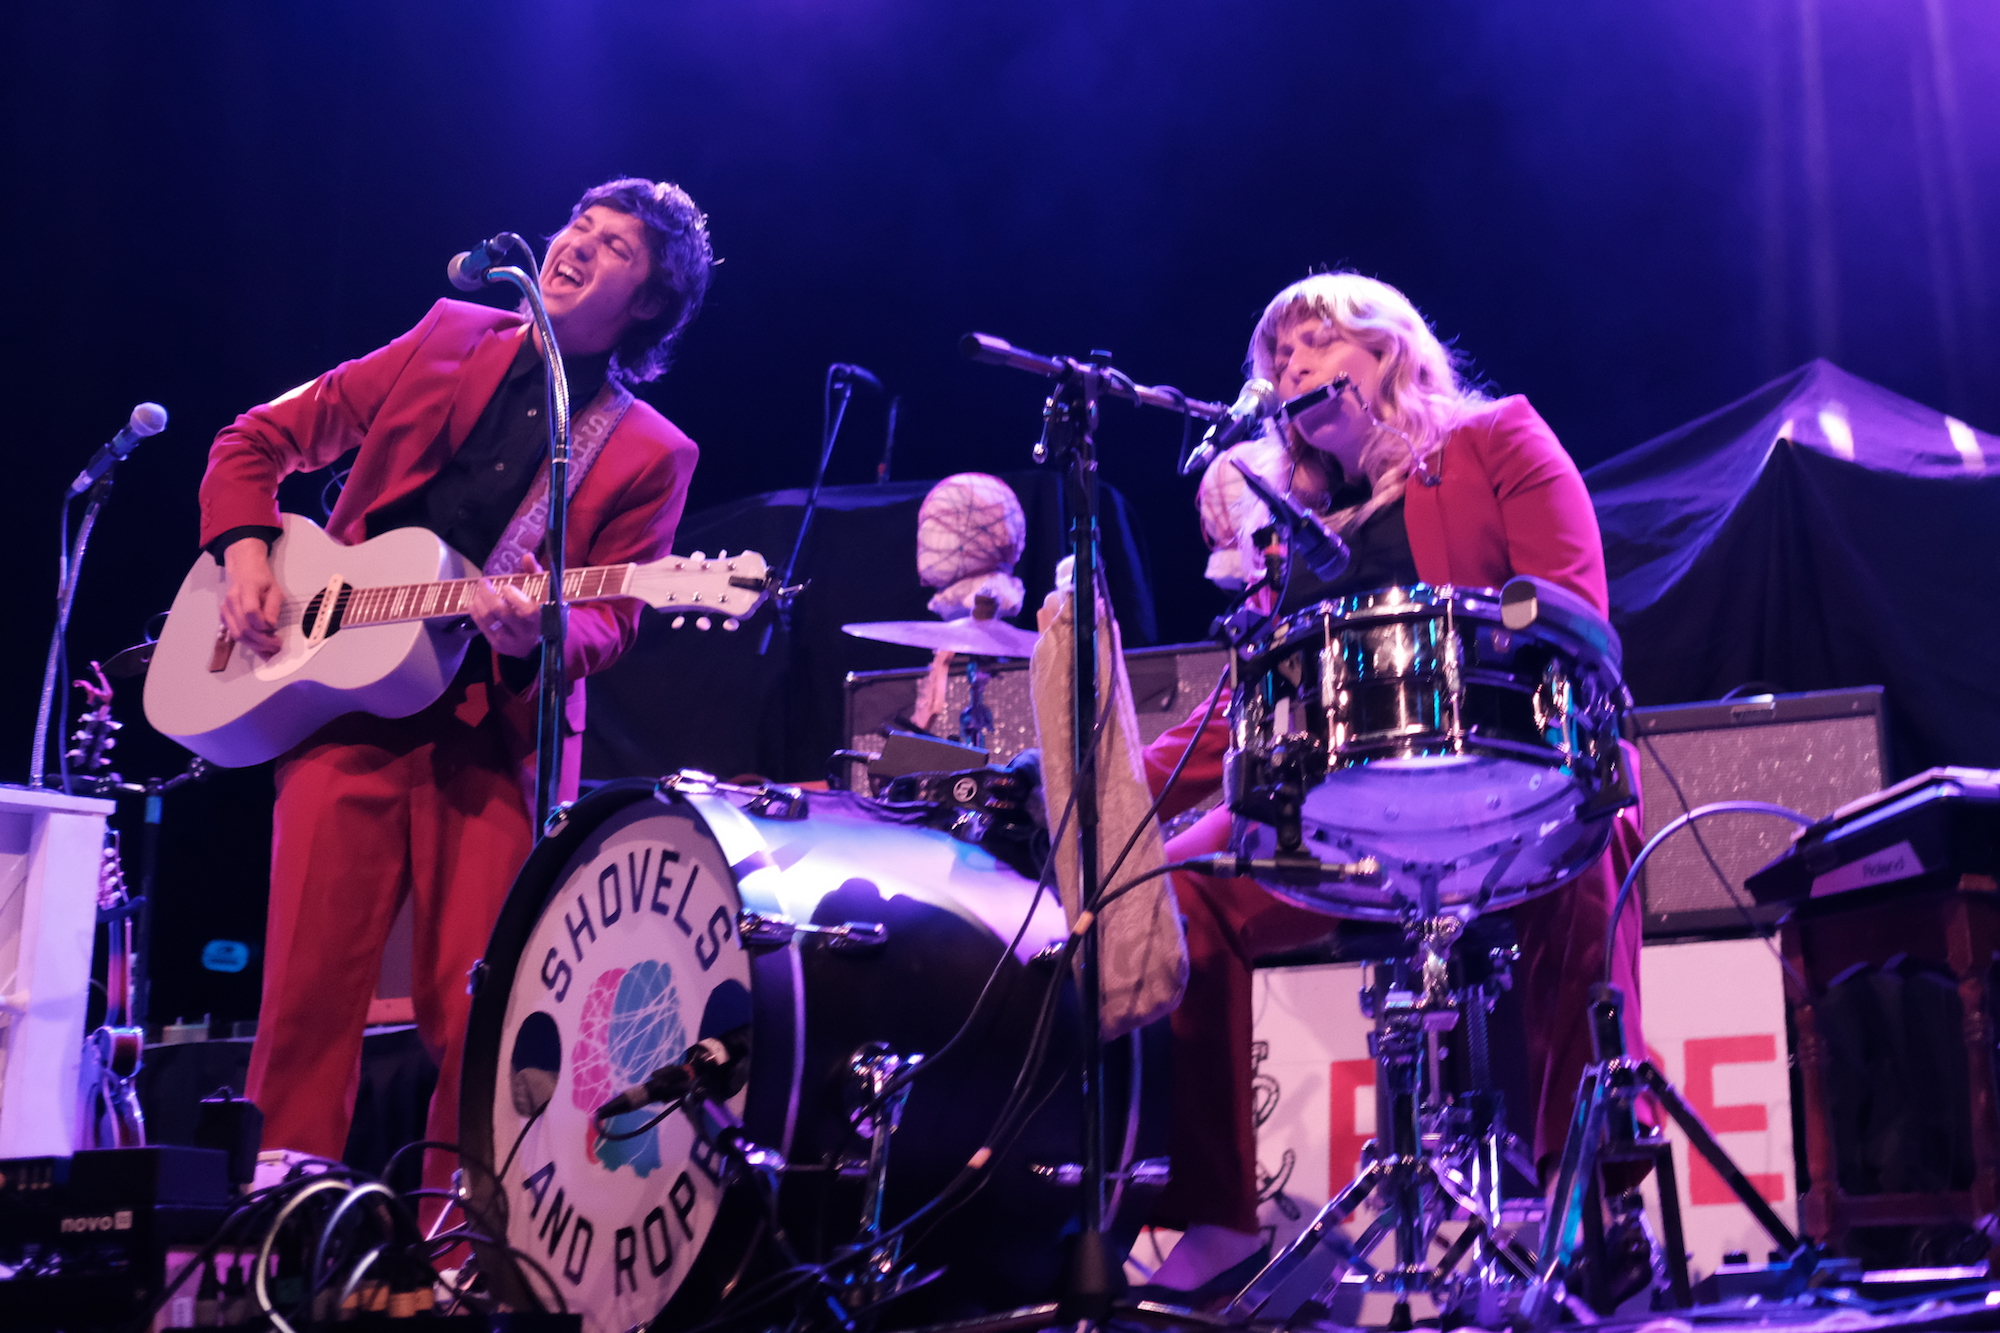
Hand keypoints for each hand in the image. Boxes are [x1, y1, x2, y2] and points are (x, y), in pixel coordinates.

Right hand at [220, 538, 284, 656]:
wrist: (243, 570)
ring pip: (237, 634)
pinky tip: (260, 648)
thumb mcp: (275, 590)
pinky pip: (234, 634)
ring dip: (254, 646)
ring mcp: (225, 609)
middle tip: (276, 647)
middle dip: (261, 642)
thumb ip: (273, 607)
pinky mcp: (224, 617)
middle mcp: (232, 600)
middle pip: (243, 627)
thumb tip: (271, 626)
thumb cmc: (262, 580)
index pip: (251, 611)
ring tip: (270, 651)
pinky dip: (248, 644)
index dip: (262, 625)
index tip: (275, 630)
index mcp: (247, 589)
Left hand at [469, 553, 544, 657]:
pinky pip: (482, 626)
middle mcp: (525, 633)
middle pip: (502, 612)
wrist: (537, 646)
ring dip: (478, 600)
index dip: (514, 596)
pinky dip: (475, 611)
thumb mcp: (543, 594)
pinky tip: (475, 602)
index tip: (505, 585)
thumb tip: (527, 556)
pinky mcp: (497, 645)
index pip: (528, 610)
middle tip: (484, 582)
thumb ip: (535, 574)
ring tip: (478, 591)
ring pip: (488, 618)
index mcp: (541, 620)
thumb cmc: (541, 614)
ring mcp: (510, 641)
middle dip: (488, 593)